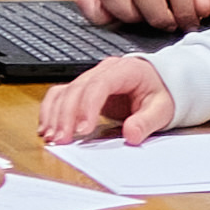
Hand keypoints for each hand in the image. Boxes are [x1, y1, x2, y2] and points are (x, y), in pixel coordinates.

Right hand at [41, 54, 180, 146]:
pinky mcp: (83, 89)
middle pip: (77, 89)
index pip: (100, 85)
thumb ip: (147, 122)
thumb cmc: (160, 94)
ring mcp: (90, 78)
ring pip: (64, 92)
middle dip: (66, 115)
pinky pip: (60, 95)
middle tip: (62, 139)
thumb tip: (131, 135)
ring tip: (52, 137)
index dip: (88, 107)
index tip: (82, 129)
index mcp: (125, 70)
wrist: (158, 84)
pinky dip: (51, 111)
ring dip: (55, 115)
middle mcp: (103, 71)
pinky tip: (47, 128)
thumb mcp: (162, 109)